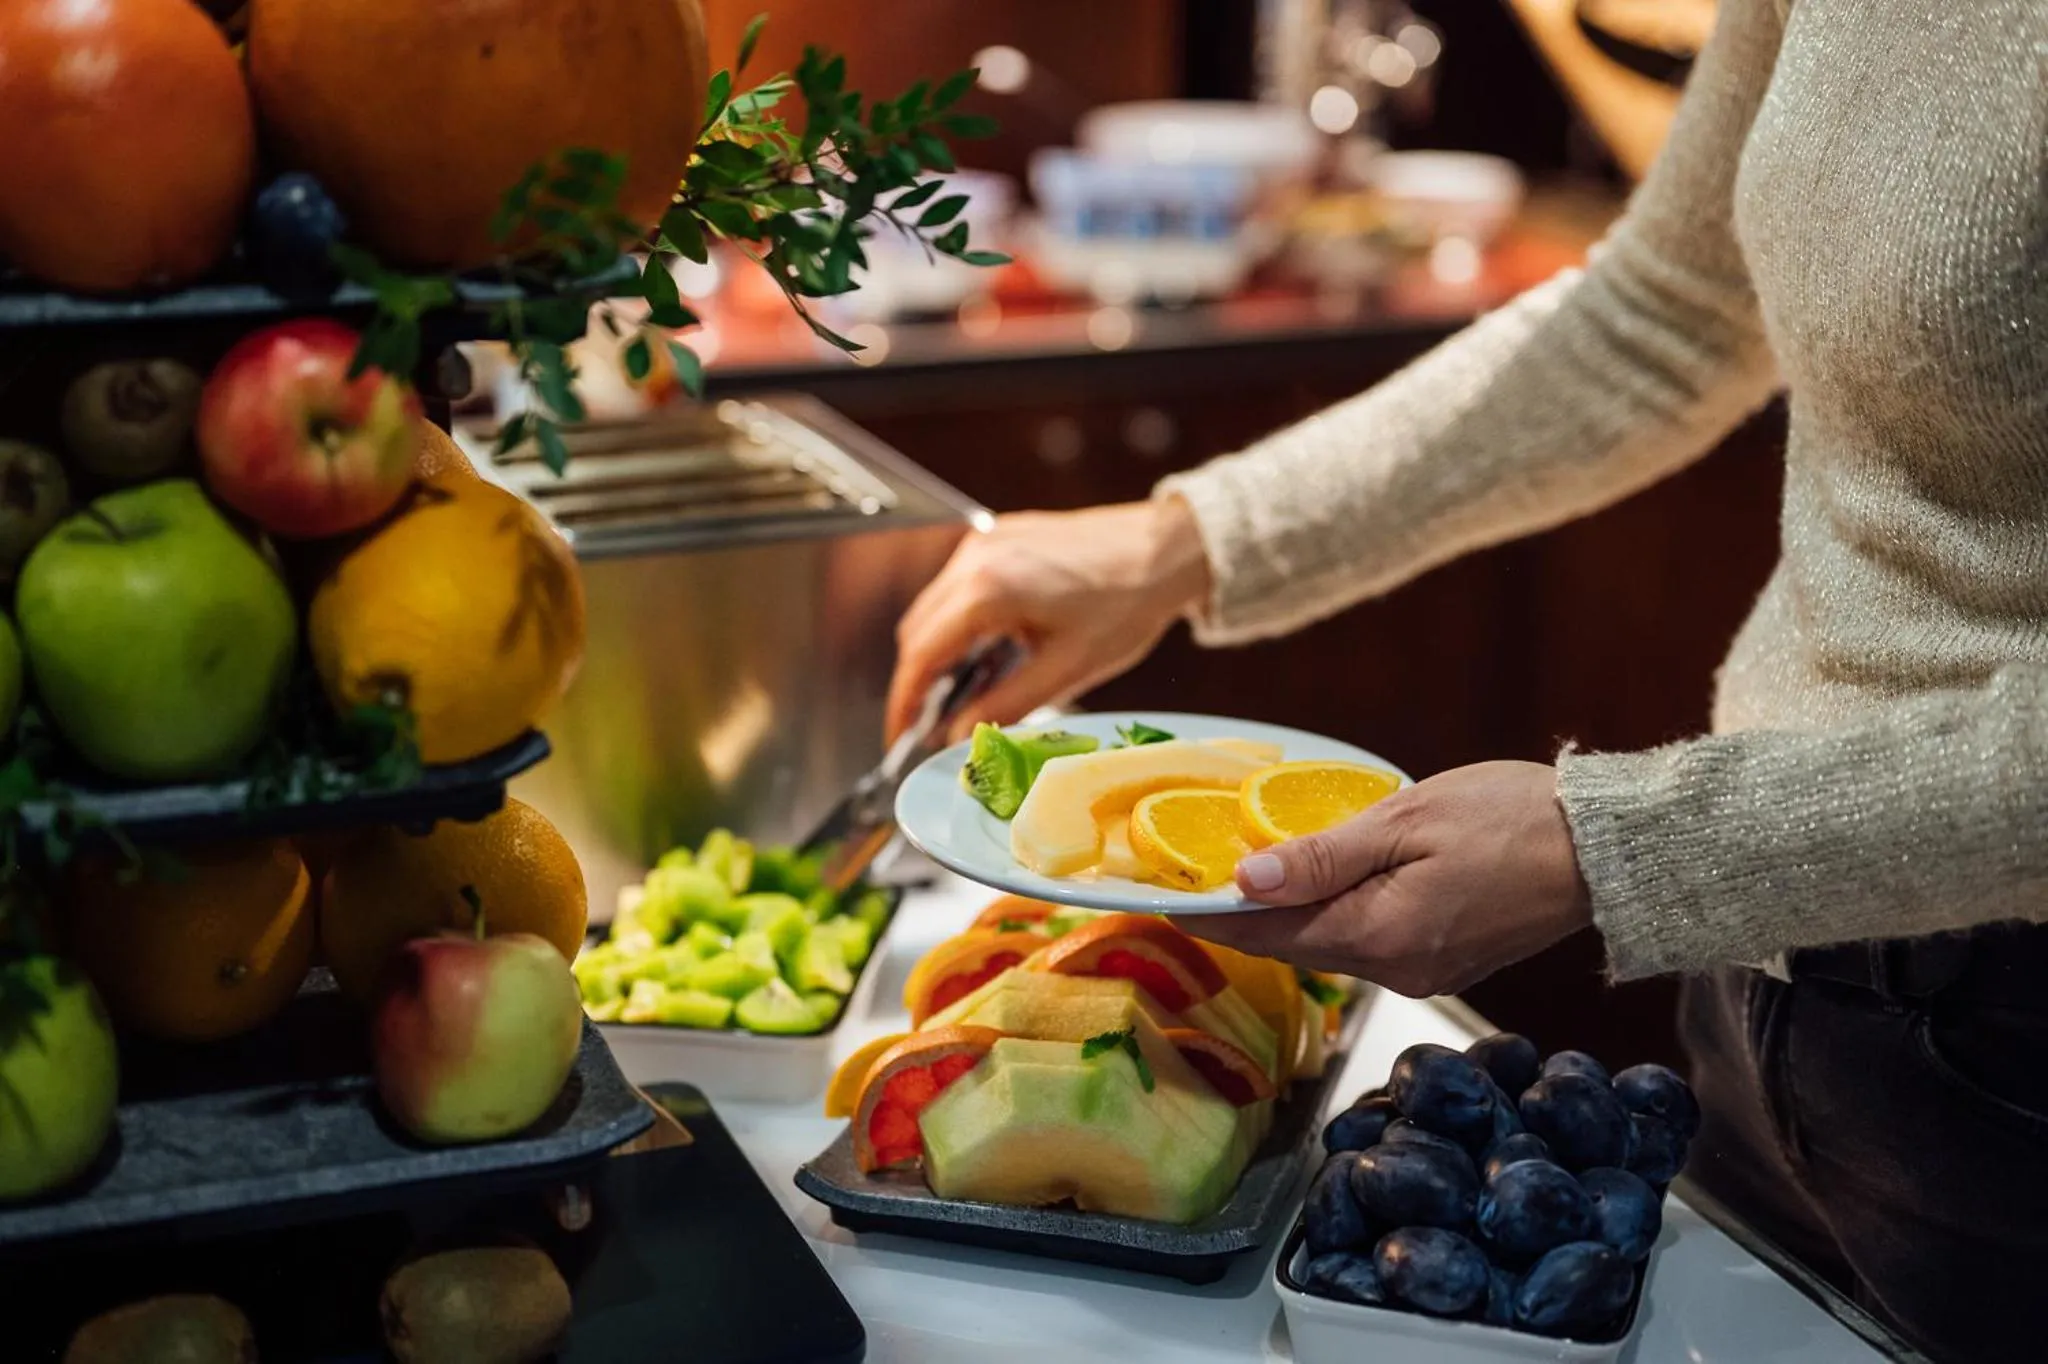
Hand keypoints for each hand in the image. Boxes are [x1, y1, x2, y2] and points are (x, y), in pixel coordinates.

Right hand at [886, 498, 1212, 742]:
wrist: (1165, 548)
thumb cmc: (1128, 604)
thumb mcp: (1067, 670)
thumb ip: (1005, 706)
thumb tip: (958, 737)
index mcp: (989, 590)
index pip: (921, 655)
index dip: (904, 702)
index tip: (901, 736)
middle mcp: (976, 558)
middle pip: (916, 630)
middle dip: (917, 681)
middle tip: (930, 725)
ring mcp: (984, 542)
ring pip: (932, 607)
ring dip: (936, 650)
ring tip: (959, 693)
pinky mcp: (998, 536)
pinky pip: (955, 586)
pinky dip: (956, 622)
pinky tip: (985, 652)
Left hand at [1182, 762, 1591, 997]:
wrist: (1608, 850)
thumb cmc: (1514, 818)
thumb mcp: (1404, 822)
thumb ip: (1321, 856)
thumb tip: (1245, 880)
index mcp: (1378, 936)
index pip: (1267, 933)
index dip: (1210, 915)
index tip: (1159, 900)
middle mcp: (1394, 970)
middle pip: (1293, 943)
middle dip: (1241, 914)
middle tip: (1188, 879)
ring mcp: (1422, 971)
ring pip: (1330, 943)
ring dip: (1286, 913)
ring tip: (1240, 875)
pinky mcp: (1444, 960)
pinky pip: (1368, 940)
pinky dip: (1332, 915)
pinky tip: (1314, 885)